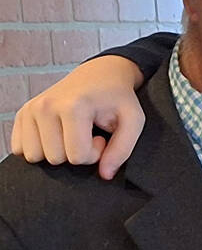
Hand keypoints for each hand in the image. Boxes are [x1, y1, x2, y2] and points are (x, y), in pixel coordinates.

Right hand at [8, 56, 145, 179]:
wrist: (100, 74)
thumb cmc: (117, 98)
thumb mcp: (133, 120)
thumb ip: (122, 150)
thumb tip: (105, 175)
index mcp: (73, 107)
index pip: (77, 157)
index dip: (95, 153)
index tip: (100, 136)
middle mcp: (45, 107)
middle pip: (55, 158)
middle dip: (75, 153)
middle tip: (87, 134)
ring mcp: (30, 110)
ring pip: (35, 157)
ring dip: (57, 151)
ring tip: (73, 133)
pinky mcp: (21, 114)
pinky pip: (20, 149)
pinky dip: (40, 148)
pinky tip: (56, 134)